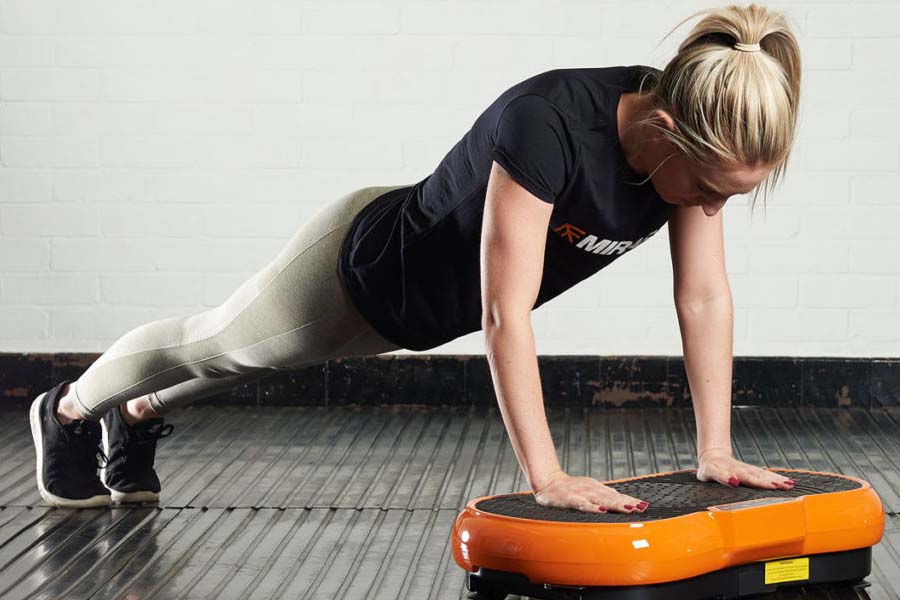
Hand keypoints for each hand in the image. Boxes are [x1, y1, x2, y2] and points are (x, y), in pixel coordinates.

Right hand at [532, 470, 648, 513]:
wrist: (547, 481)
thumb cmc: (568, 488)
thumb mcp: (588, 489)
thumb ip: (603, 495)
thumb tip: (622, 499)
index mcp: (596, 488)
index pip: (616, 495)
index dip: (630, 500)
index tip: (644, 505)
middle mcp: (591, 490)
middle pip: (613, 498)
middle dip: (628, 503)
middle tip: (642, 507)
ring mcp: (581, 493)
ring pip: (601, 500)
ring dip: (616, 504)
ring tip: (629, 508)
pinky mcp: (570, 499)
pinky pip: (583, 504)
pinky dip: (592, 507)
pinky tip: (601, 511)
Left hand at [696, 449, 795, 489]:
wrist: (712, 457)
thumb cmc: (709, 468)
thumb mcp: (709, 472)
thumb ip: (721, 476)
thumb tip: (734, 481)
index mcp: (731, 472)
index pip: (746, 478)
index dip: (755, 482)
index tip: (766, 485)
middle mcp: (743, 470)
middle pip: (758, 476)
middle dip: (771, 482)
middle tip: (785, 486)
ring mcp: (749, 470)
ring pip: (764, 475)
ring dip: (777, 480)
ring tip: (790, 485)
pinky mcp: (753, 471)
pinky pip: (766, 475)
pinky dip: (778, 478)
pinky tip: (789, 482)